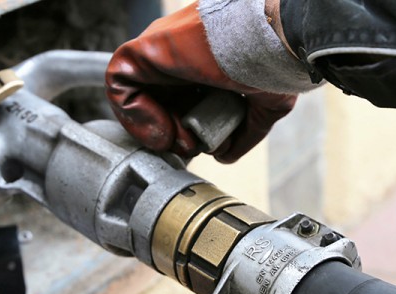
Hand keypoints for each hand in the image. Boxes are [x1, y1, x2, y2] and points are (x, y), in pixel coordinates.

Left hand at [105, 2, 295, 162]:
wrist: (273, 36)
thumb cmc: (275, 59)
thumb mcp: (266, 102)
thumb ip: (244, 130)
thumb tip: (224, 155)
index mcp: (204, 61)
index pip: (181, 100)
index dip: (187, 128)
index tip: (202, 144)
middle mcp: (178, 55)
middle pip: (159, 100)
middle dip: (173, 131)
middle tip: (191, 146)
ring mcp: (158, 51)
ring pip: (138, 96)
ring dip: (155, 127)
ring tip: (179, 139)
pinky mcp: (142, 50)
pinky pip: (120, 87)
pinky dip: (134, 115)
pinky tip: (164, 127)